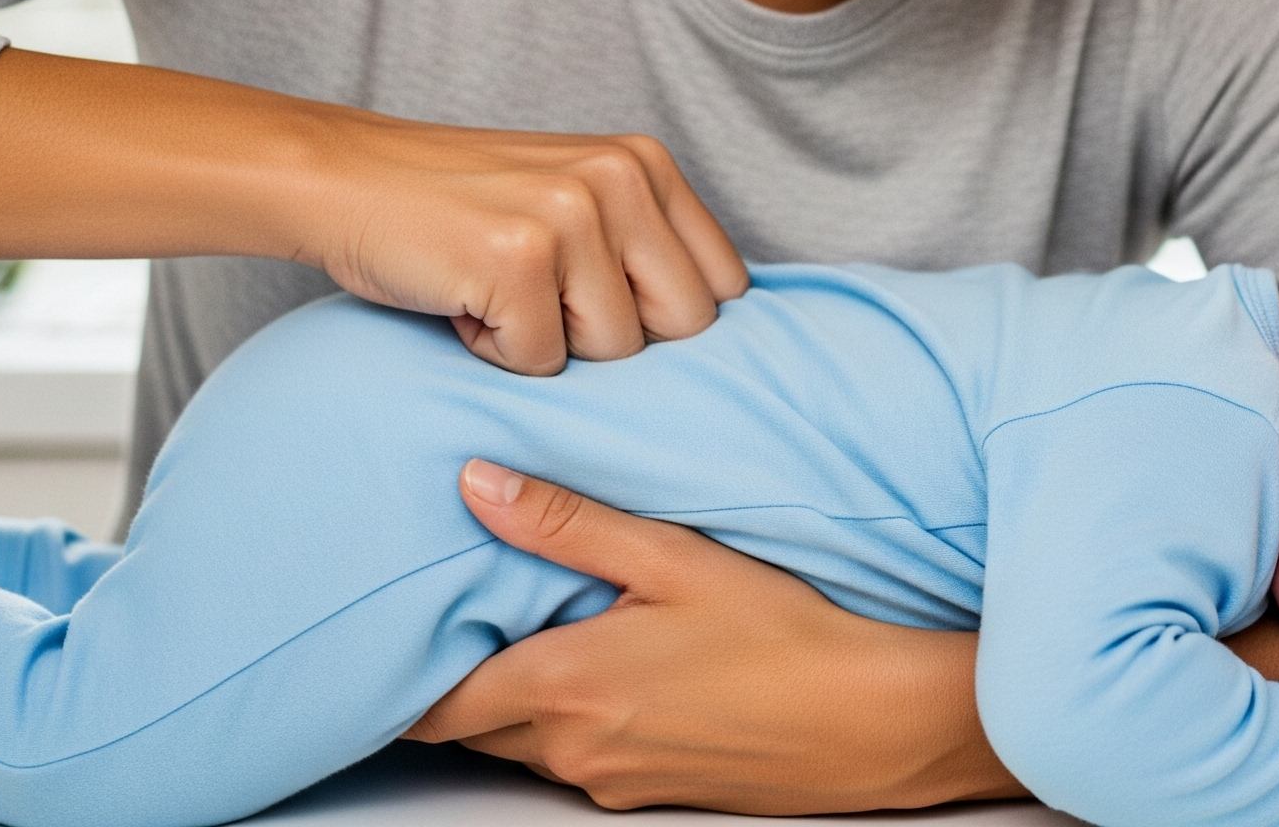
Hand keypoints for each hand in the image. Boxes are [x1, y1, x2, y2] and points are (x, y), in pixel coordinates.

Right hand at [288, 112, 748, 372]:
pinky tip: (460, 298)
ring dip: (548, 344)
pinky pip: (540, 361)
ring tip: (496, 292)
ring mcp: (573, 216)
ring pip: (613, 351)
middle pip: (683, 325)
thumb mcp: (573, 200)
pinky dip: (494, 351)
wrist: (340, 180)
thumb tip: (713, 338)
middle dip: (615, 339)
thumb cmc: (458, 208)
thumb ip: (640, 245)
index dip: (666, 320)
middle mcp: (622, 178)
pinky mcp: (519, 261)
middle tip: (544, 305)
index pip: (723, 283)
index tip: (603, 310)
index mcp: (647, 163)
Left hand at [401, 460, 1020, 811]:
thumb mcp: (673, 558)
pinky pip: (579, 762)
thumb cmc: (784, 638)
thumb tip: (477, 484)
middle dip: (466, 678)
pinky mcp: (646, 795)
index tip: (407, 628)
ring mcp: (610, 781)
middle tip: (484, 612)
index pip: (433, 707)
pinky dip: (576, 723)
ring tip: (560, 634)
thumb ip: (566, 523)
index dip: (407, 674)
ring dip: (523, 701)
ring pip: (525, 746)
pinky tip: (624, 674)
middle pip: (473, 729)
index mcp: (565, 685)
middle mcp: (574, 748)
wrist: (871, 722)